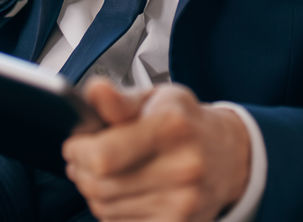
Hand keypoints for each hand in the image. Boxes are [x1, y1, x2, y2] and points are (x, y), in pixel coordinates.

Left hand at [63, 80, 251, 220]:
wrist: (229, 156)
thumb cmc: (186, 123)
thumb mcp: (158, 98)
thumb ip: (120, 100)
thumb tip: (94, 91)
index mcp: (173, 126)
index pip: (104, 155)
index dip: (78, 152)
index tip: (74, 144)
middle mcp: (183, 167)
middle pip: (101, 185)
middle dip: (80, 171)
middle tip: (79, 160)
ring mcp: (183, 202)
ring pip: (106, 208)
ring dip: (92, 192)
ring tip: (100, 174)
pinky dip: (110, 211)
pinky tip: (120, 193)